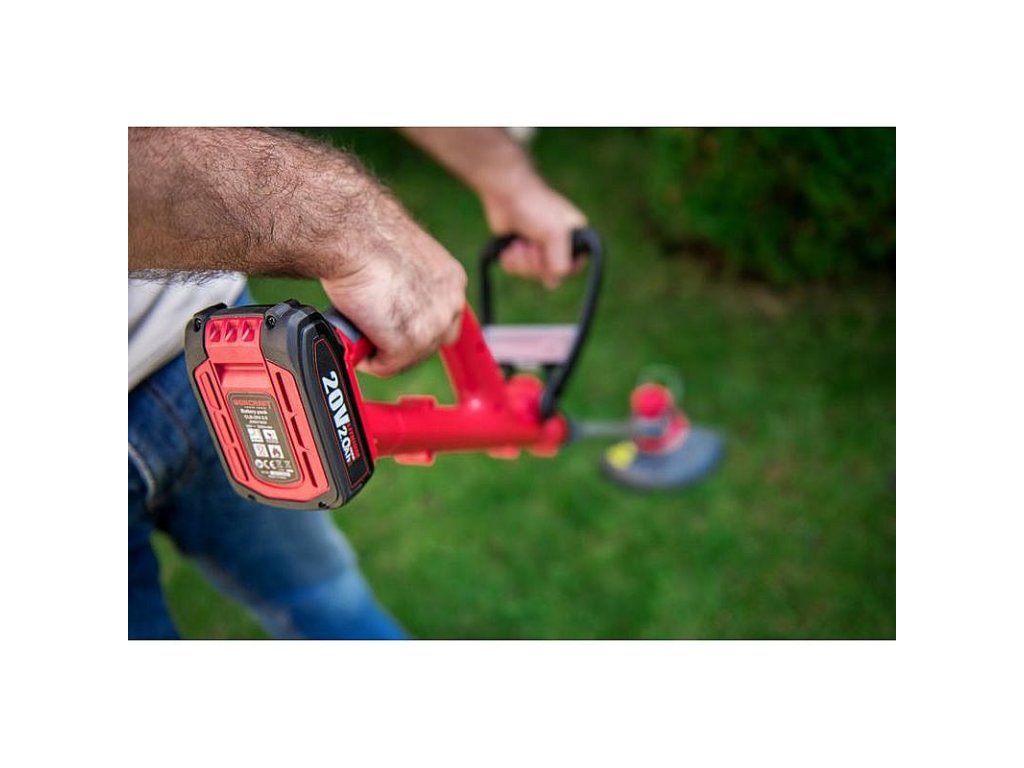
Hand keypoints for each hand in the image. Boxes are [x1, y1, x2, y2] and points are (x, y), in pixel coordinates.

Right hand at [320, 193, 466, 376]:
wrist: (354, 234)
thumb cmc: (368, 237)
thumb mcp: (404, 260)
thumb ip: (409, 285)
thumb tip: (395, 301)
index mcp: (451, 281)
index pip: (444, 320)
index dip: (416, 326)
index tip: (398, 327)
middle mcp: (450, 304)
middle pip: (429, 345)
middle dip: (400, 343)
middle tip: (374, 331)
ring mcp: (432, 326)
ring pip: (407, 358)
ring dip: (382, 350)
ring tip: (361, 328)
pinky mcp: (408, 343)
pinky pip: (385, 366)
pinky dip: (366, 358)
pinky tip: (355, 336)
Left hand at [480, 175, 587, 289]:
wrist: (506, 193)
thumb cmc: (536, 207)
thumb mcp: (555, 233)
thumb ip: (561, 260)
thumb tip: (556, 280)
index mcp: (574, 239)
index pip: (573, 269)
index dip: (557, 267)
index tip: (546, 254)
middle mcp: (558, 245)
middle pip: (548, 274)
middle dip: (534, 262)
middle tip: (530, 244)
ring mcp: (538, 248)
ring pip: (530, 274)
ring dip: (520, 260)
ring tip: (519, 242)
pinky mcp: (519, 250)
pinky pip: (515, 269)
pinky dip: (510, 260)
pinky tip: (510, 245)